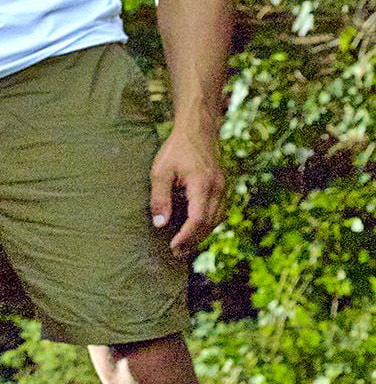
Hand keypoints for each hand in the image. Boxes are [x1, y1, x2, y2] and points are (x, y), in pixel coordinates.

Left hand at [151, 123, 226, 258]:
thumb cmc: (176, 149)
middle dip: (193, 240)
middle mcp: (218, 188)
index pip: (198, 219)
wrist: (198, 130)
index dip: (186, 236)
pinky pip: (219, 211)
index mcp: (203, 185)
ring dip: (202, 234)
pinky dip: (208, 223)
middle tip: (176, 253)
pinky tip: (195, 229)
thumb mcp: (160, 172)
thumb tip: (160, 224)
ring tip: (184, 245)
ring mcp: (224, 187)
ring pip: (217, 219)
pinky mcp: (223, 186)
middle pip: (210, 223)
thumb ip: (160, 198)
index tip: (173, 247)